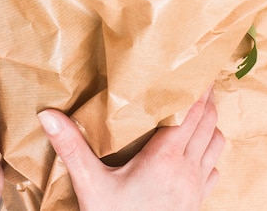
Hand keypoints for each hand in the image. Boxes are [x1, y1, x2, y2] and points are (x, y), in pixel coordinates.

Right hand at [38, 87, 223, 210]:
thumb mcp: (89, 185)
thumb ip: (71, 148)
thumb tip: (48, 115)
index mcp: (166, 157)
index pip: (193, 113)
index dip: (199, 89)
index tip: (199, 69)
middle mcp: (188, 169)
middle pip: (210, 123)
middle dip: (206, 100)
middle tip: (198, 81)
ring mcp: (197, 188)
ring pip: (218, 144)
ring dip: (211, 125)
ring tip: (197, 111)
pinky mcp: (197, 203)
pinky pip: (215, 168)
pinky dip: (211, 151)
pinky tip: (196, 150)